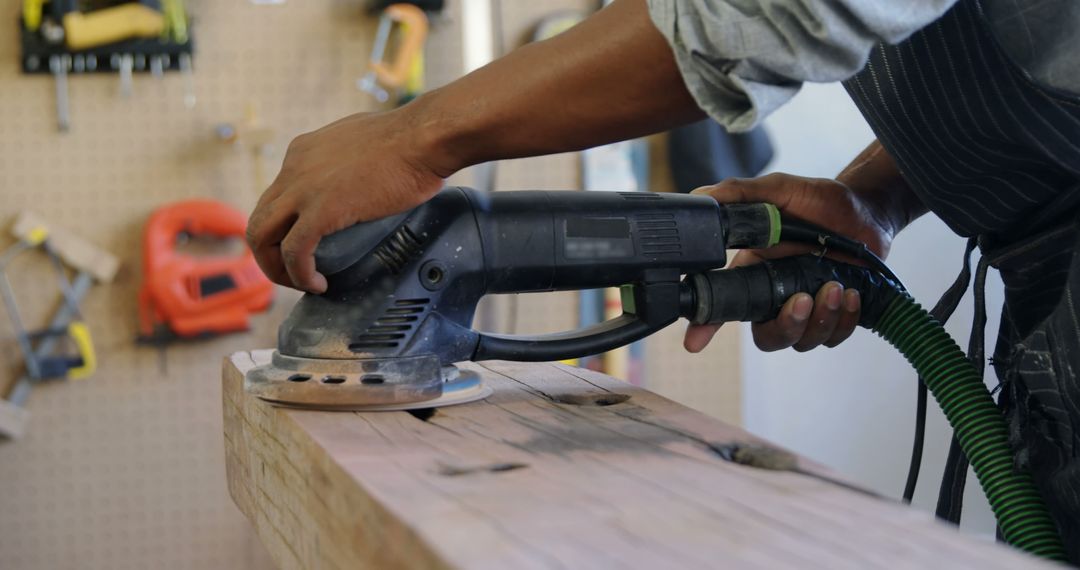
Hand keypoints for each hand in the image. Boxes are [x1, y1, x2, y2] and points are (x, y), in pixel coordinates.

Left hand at [246, 110, 450, 292]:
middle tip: (298, 272)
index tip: (306, 245)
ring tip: (303, 284)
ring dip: (277, 268)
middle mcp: (293, 168)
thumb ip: (347, 161)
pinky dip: (300, 274)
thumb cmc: (409, 141)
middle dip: (270, 253)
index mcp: (302, 152)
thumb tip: (358, 179)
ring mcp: (304, 189)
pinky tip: (318, 284)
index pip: (276, 197)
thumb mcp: (361, 144)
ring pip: (261, 236)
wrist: (423, 138)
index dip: (284, 227)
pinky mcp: (321, 209)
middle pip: (260, 219)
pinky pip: (294, 251)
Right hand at [685, 173, 898, 352]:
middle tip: (802, 299)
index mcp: (754, 271)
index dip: (706, 326)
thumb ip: (741, 193)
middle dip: (785, 326)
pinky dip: (844, 321)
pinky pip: (834, 337)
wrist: (865, 208)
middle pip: (767, 337)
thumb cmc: (818, 200)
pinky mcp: (836, 314)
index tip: (695, 342)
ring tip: (836, 288)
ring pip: (802, 341)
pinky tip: (851, 295)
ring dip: (820, 320)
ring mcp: (807, 308)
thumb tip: (703, 194)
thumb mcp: (778, 190)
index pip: (723, 304)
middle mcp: (777, 296)